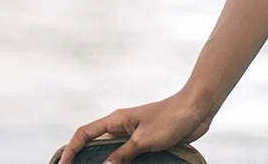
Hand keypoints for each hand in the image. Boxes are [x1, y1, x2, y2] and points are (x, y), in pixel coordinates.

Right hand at [58, 89, 213, 163]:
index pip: (85, 134)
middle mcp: (122, 127)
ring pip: (111, 153)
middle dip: (83, 160)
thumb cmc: (171, 118)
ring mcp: (133, 135)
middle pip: (94, 145)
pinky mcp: (146, 142)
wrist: (196, 109)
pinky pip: (126, 157)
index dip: (70, 150)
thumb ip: (123, 155)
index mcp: (117, 120)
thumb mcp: (144, 139)